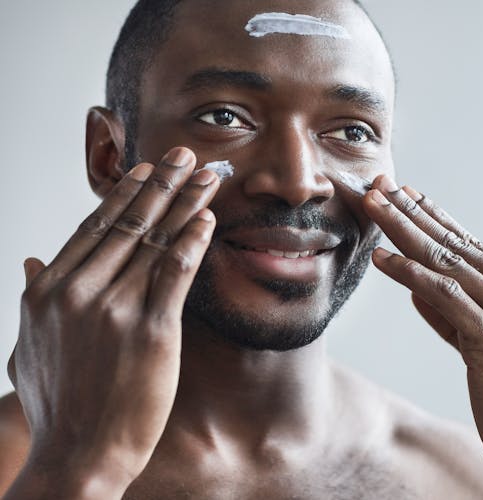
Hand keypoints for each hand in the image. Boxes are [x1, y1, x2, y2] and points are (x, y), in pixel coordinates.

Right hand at [5, 147, 217, 498]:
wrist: (77, 456)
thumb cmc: (57, 405)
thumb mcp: (28, 346)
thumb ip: (30, 297)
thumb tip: (30, 259)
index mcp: (49, 291)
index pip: (93, 228)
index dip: (125, 195)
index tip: (146, 170)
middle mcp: (78, 291)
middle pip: (128, 224)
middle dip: (162, 184)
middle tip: (186, 155)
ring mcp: (114, 309)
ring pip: (155, 240)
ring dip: (186, 203)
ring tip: (208, 176)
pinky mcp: (151, 331)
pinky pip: (176, 273)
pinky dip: (194, 242)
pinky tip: (209, 219)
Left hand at [363, 176, 482, 498]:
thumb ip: (454, 316)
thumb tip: (415, 287)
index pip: (474, 246)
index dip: (437, 219)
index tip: (408, 195)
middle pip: (458, 245)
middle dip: (414, 213)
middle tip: (381, 186)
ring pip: (448, 262)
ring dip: (405, 230)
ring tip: (373, 205)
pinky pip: (444, 296)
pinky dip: (410, 274)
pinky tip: (383, 257)